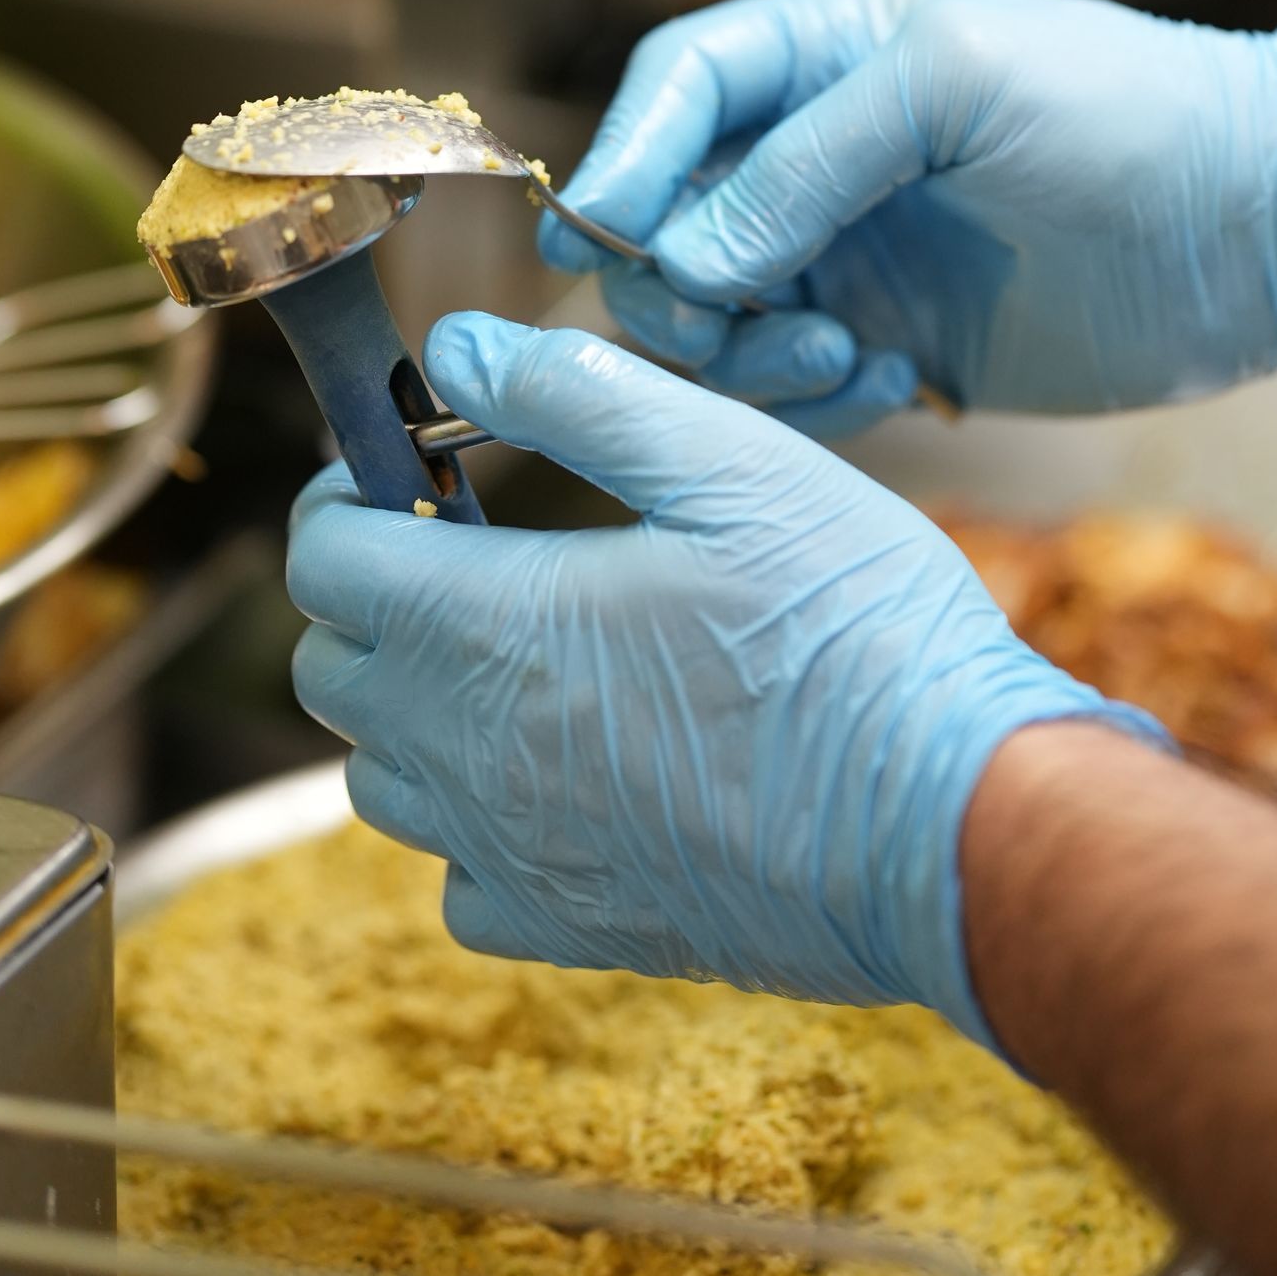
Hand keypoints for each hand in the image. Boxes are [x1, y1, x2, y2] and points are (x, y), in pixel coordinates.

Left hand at [288, 317, 1165, 1041]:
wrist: (952, 827)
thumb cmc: (856, 631)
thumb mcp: (733, 464)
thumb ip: (578, 392)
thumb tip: (453, 346)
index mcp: (491, 625)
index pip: (324, 557)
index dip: (352, 491)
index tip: (421, 466)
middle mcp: (470, 753)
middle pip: (332, 666)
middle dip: (377, 589)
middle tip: (480, 541)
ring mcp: (515, 853)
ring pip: (379, 777)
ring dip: (414, 701)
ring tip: (522, 647)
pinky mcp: (575, 928)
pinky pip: (458, 879)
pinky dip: (473, 821)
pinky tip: (560, 768)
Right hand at [539, 0, 1276, 430]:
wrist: (1260, 229)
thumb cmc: (1127, 114)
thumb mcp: (956, 89)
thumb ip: (806, 164)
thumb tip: (682, 264)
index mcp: (828, 51)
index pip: (677, 90)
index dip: (625, 160)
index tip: (595, 239)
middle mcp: (820, 152)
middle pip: (670, 221)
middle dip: (683, 285)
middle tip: (751, 324)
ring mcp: (851, 251)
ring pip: (716, 319)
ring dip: (750, 357)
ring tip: (847, 362)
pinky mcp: (891, 338)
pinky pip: (789, 388)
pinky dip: (813, 401)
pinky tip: (899, 382)